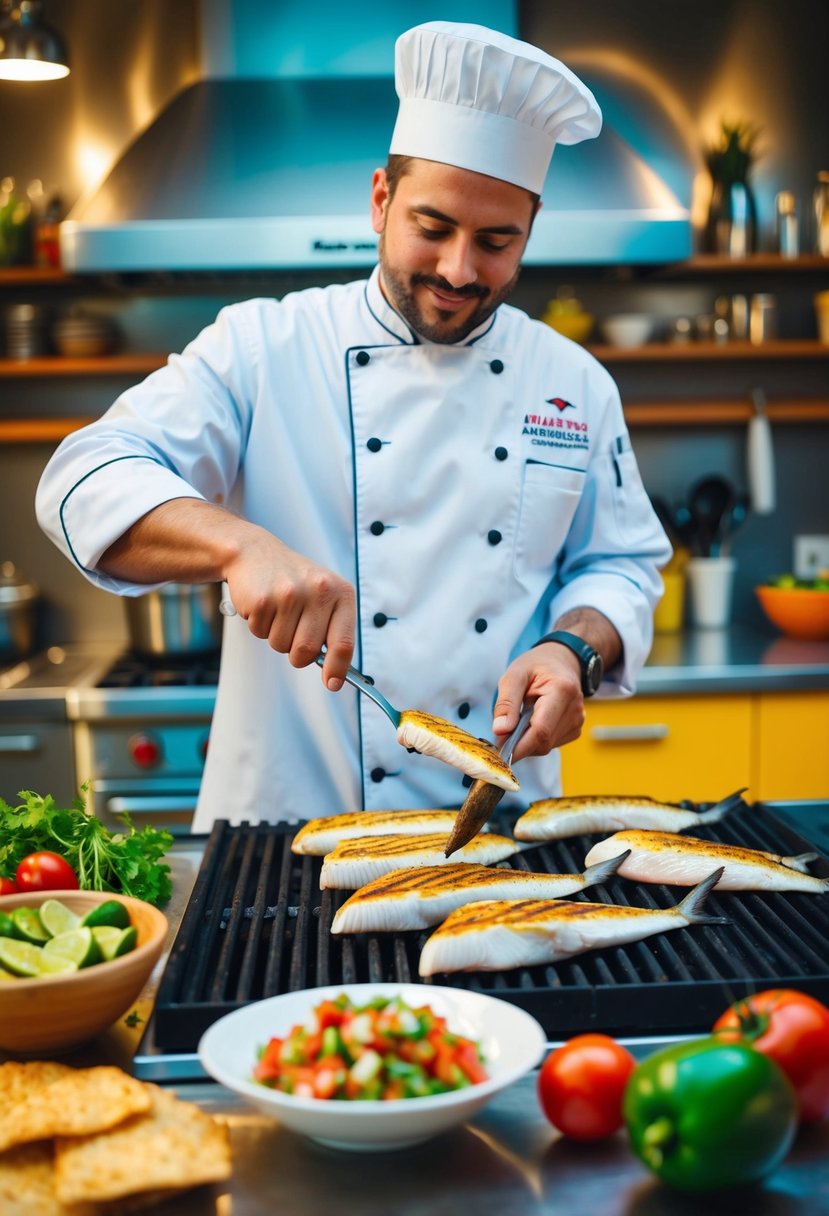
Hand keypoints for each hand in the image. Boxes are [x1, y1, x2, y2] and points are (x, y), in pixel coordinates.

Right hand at [225, 532, 355, 689]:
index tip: (332, 683)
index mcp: (340, 592)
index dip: (338, 669)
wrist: (255, 552)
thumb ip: (332, 632)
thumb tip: (334, 676)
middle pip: (308, 651)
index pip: (343, 642)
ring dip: (276, 636)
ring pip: (282, 646)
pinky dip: (259, 625)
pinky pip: (260, 634)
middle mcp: (319, 591)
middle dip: (297, 652)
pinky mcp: (263, 599)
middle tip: (292, 630)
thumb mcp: (323, 597)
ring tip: (278, 611)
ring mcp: (290, 594)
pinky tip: (263, 604)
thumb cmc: (294, 582)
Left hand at [491, 645, 585, 762]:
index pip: (541, 730)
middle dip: (519, 744)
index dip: (519, 747)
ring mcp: (578, 721)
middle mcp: (575, 709)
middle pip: (543, 742)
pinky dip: (535, 739)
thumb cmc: (536, 665)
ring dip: (527, 741)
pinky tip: (531, 722)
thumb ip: (506, 703)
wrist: (560, 661)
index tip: (498, 754)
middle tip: (501, 734)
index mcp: (562, 690)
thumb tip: (500, 730)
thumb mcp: (514, 675)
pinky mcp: (575, 729)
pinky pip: (551, 743)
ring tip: (519, 719)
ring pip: (546, 746)